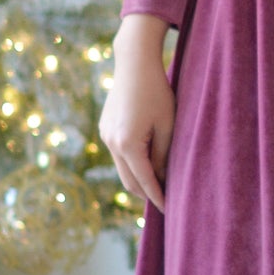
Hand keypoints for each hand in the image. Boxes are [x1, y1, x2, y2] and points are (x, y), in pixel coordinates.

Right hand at [100, 13, 174, 213]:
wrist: (134, 64)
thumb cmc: (158, 92)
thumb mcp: (168, 125)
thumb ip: (163, 155)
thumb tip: (161, 179)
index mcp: (128, 145)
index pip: (145, 181)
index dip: (158, 197)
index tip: (169, 210)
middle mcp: (112, 143)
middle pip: (129, 181)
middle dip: (146, 193)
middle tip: (165, 201)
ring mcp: (105, 136)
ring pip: (123, 169)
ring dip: (139, 178)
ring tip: (159, 184)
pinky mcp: (105, 128)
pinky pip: (119, 154)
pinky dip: (132, 163)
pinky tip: (147, 162)